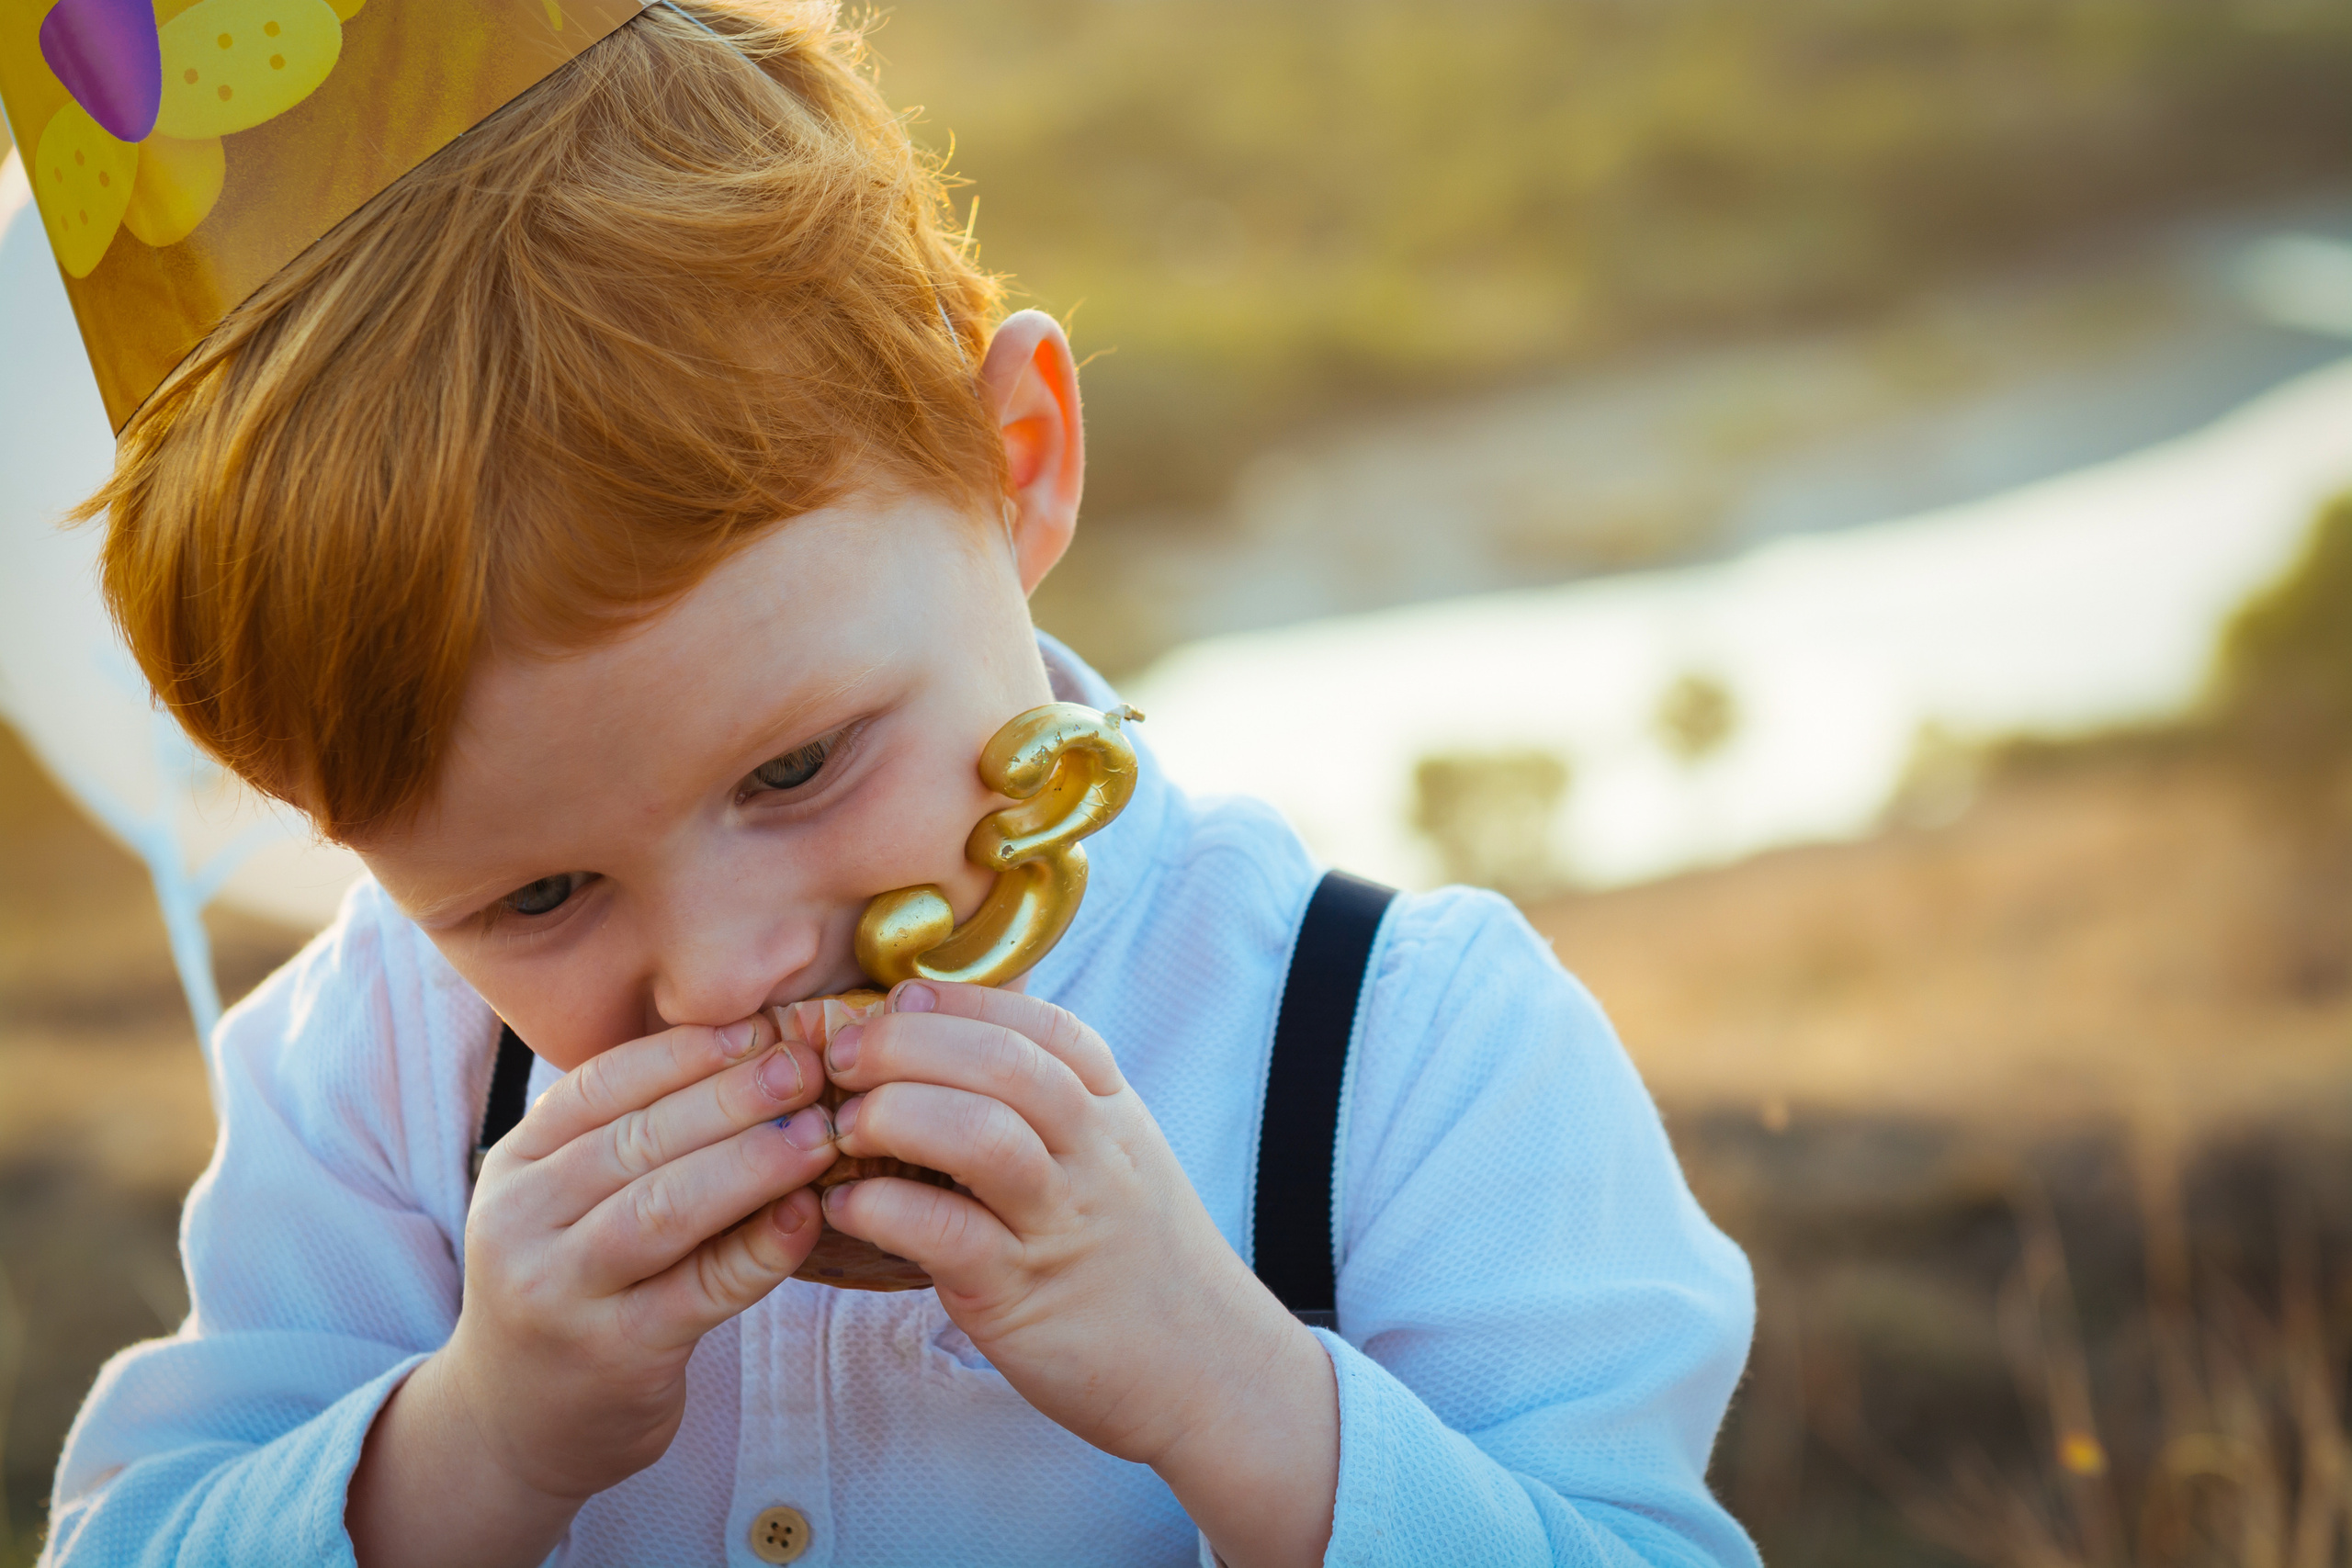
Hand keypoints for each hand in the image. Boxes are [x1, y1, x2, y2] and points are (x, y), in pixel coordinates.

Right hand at [348, 1013, 837, 1567]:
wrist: (515, 1420)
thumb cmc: (574, 1284)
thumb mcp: (571, 1201)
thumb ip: (640, 1138)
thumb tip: (760, 1054)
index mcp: (517, 1162)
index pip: (603, 1084)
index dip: (689, 1051)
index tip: (764, 1027)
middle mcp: (522, 1221)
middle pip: (639, 1140)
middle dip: (733, 1095)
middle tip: (808, 1066)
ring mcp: (561, 1291)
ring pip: (664, 1208)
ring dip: (751, 1162)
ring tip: (820, 1132)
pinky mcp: (613, 1353)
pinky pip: (698, 1290)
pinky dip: (759, 1250)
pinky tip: (806, 1216)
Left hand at [818, 983, 1338, 1567]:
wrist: (1207, 1368)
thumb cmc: (1138, 1256)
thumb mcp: (1117, 1155)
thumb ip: (1054, 1097)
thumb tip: (960, 1028)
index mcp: (1112, 1110)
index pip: (1042, 1024)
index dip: (959, 999)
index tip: (899, 996)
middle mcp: (1093, 1155)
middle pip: (1005, 1064)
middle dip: (909, 1043)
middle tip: (842, 1057)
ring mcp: (1060, 1224)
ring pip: (981, 1138)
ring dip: (896, 1115)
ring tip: (843, 1125)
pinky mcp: (1022, 1296)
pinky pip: (948, 1235)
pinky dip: (884, 1209)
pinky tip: (846, 1204)